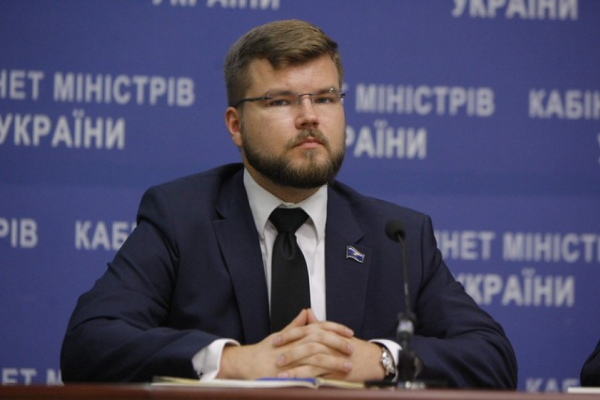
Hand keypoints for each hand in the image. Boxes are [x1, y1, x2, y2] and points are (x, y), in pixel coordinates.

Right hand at [217, 309, 353, 378]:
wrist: (247, 363)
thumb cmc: (265, 350)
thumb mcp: (281, 334)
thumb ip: (295, 325)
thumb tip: (306, 312)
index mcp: (296, 333)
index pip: (319, 327)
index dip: (336, 328)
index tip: (349, 332)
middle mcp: (294, 343)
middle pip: (321, 339)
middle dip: (338, 343)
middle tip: (352, 348)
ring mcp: (291, 358)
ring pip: (316, 357)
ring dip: (334, 361)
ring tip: (347, 366)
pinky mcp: (288, 372)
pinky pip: (306, 374)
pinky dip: (320, 376)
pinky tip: (332, 379)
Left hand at [273, 310, 385, 381]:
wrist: (372, 359)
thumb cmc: (353, 347)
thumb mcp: (335, 333)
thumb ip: (319, 324)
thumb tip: (307, 313)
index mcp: (327, 332)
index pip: (305, 330)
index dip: (289, 334)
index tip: (276, 340)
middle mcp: (329, 342)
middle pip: (306, 342)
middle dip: (289, 348)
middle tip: (275, 353)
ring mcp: (333, 356)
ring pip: (310, 358)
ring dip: (294, 364)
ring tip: (279, 370)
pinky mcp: (335, 370)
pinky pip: (317, 373)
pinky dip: (304, 376)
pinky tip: (294, 381)